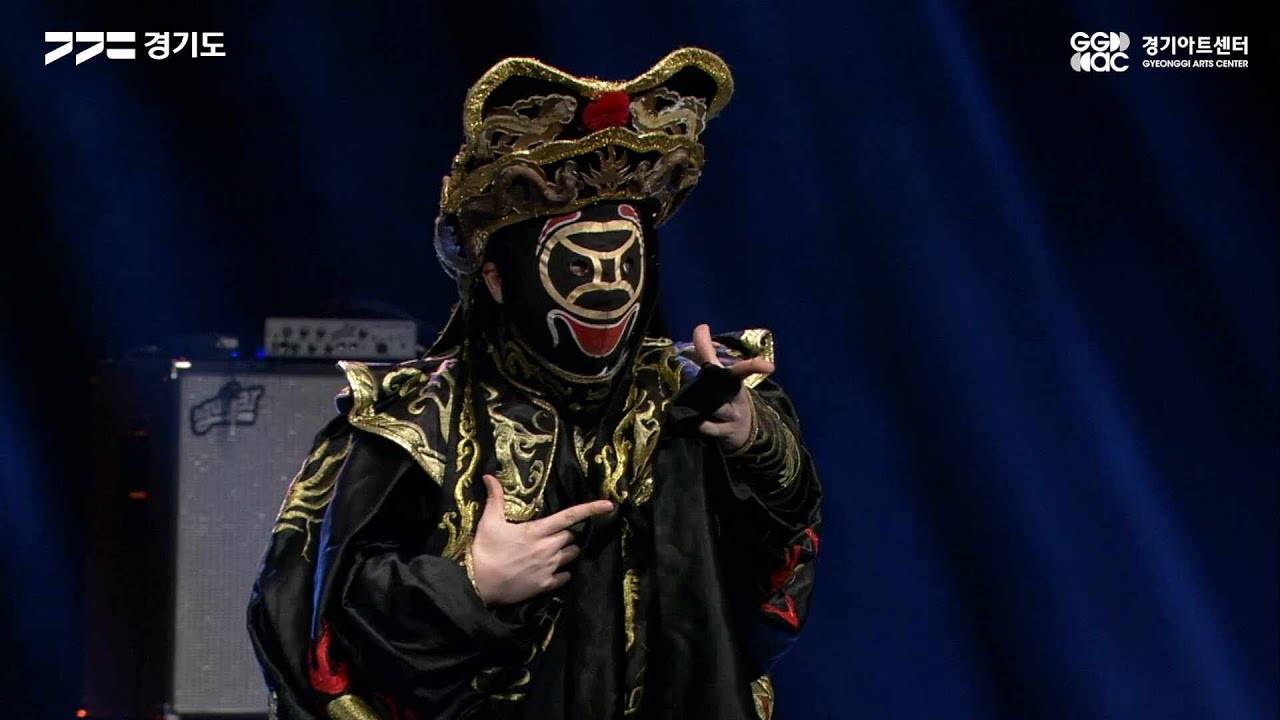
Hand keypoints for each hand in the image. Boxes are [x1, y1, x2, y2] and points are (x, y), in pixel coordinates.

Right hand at [470, 473, 614, 605]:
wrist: (478, 583)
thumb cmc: (484, 549)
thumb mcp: (489, 521)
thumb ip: (495, 498)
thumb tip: (489, 476)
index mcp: (537, 530)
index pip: (570, 516)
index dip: (591, 509)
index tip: (609, 505)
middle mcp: (547, 548)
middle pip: (572, 536)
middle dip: (568, 533)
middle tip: (552, 534)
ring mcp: (549, 567)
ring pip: (572, 555)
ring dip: (567, 551)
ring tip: (552, 551)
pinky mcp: (545, 585)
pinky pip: (565, 576)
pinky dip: (562, 572)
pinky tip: (552, 570)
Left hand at [692, 323, 774, 451]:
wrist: (745, 432)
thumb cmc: (729, 398)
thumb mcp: (723, 376)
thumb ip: (707, 352)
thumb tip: (701, 326)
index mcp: (736, 382)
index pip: (744, 370)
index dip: (754, 366)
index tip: (769, 367)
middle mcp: (736, 399)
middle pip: (731, 387)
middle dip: (723, 378)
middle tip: (710, 369)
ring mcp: (731, 417)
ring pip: (719, 409)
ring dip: (706, 405)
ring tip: (689, 400)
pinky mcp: (723, 434)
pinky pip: (710, 429)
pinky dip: (699, 425)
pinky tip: (687, 421)